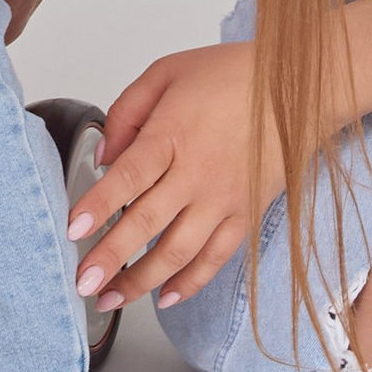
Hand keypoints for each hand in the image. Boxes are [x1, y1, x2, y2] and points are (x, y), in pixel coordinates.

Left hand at [71, 42, 284, 309]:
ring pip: (179, 252)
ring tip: (110, 298)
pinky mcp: (246, 215)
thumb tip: (104, 156)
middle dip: (110, 258)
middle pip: (147, 222)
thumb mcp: (167, 73)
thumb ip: (127, 111)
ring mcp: (224, 199)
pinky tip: (164, 298)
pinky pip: (216, 259)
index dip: (99, 204)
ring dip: (142, 281)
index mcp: (173, 134)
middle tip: (82, 282)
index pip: (128, 176)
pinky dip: (190, 283)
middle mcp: (198, 173)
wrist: (299, 87)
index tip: (72, 229)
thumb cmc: (234, 75)